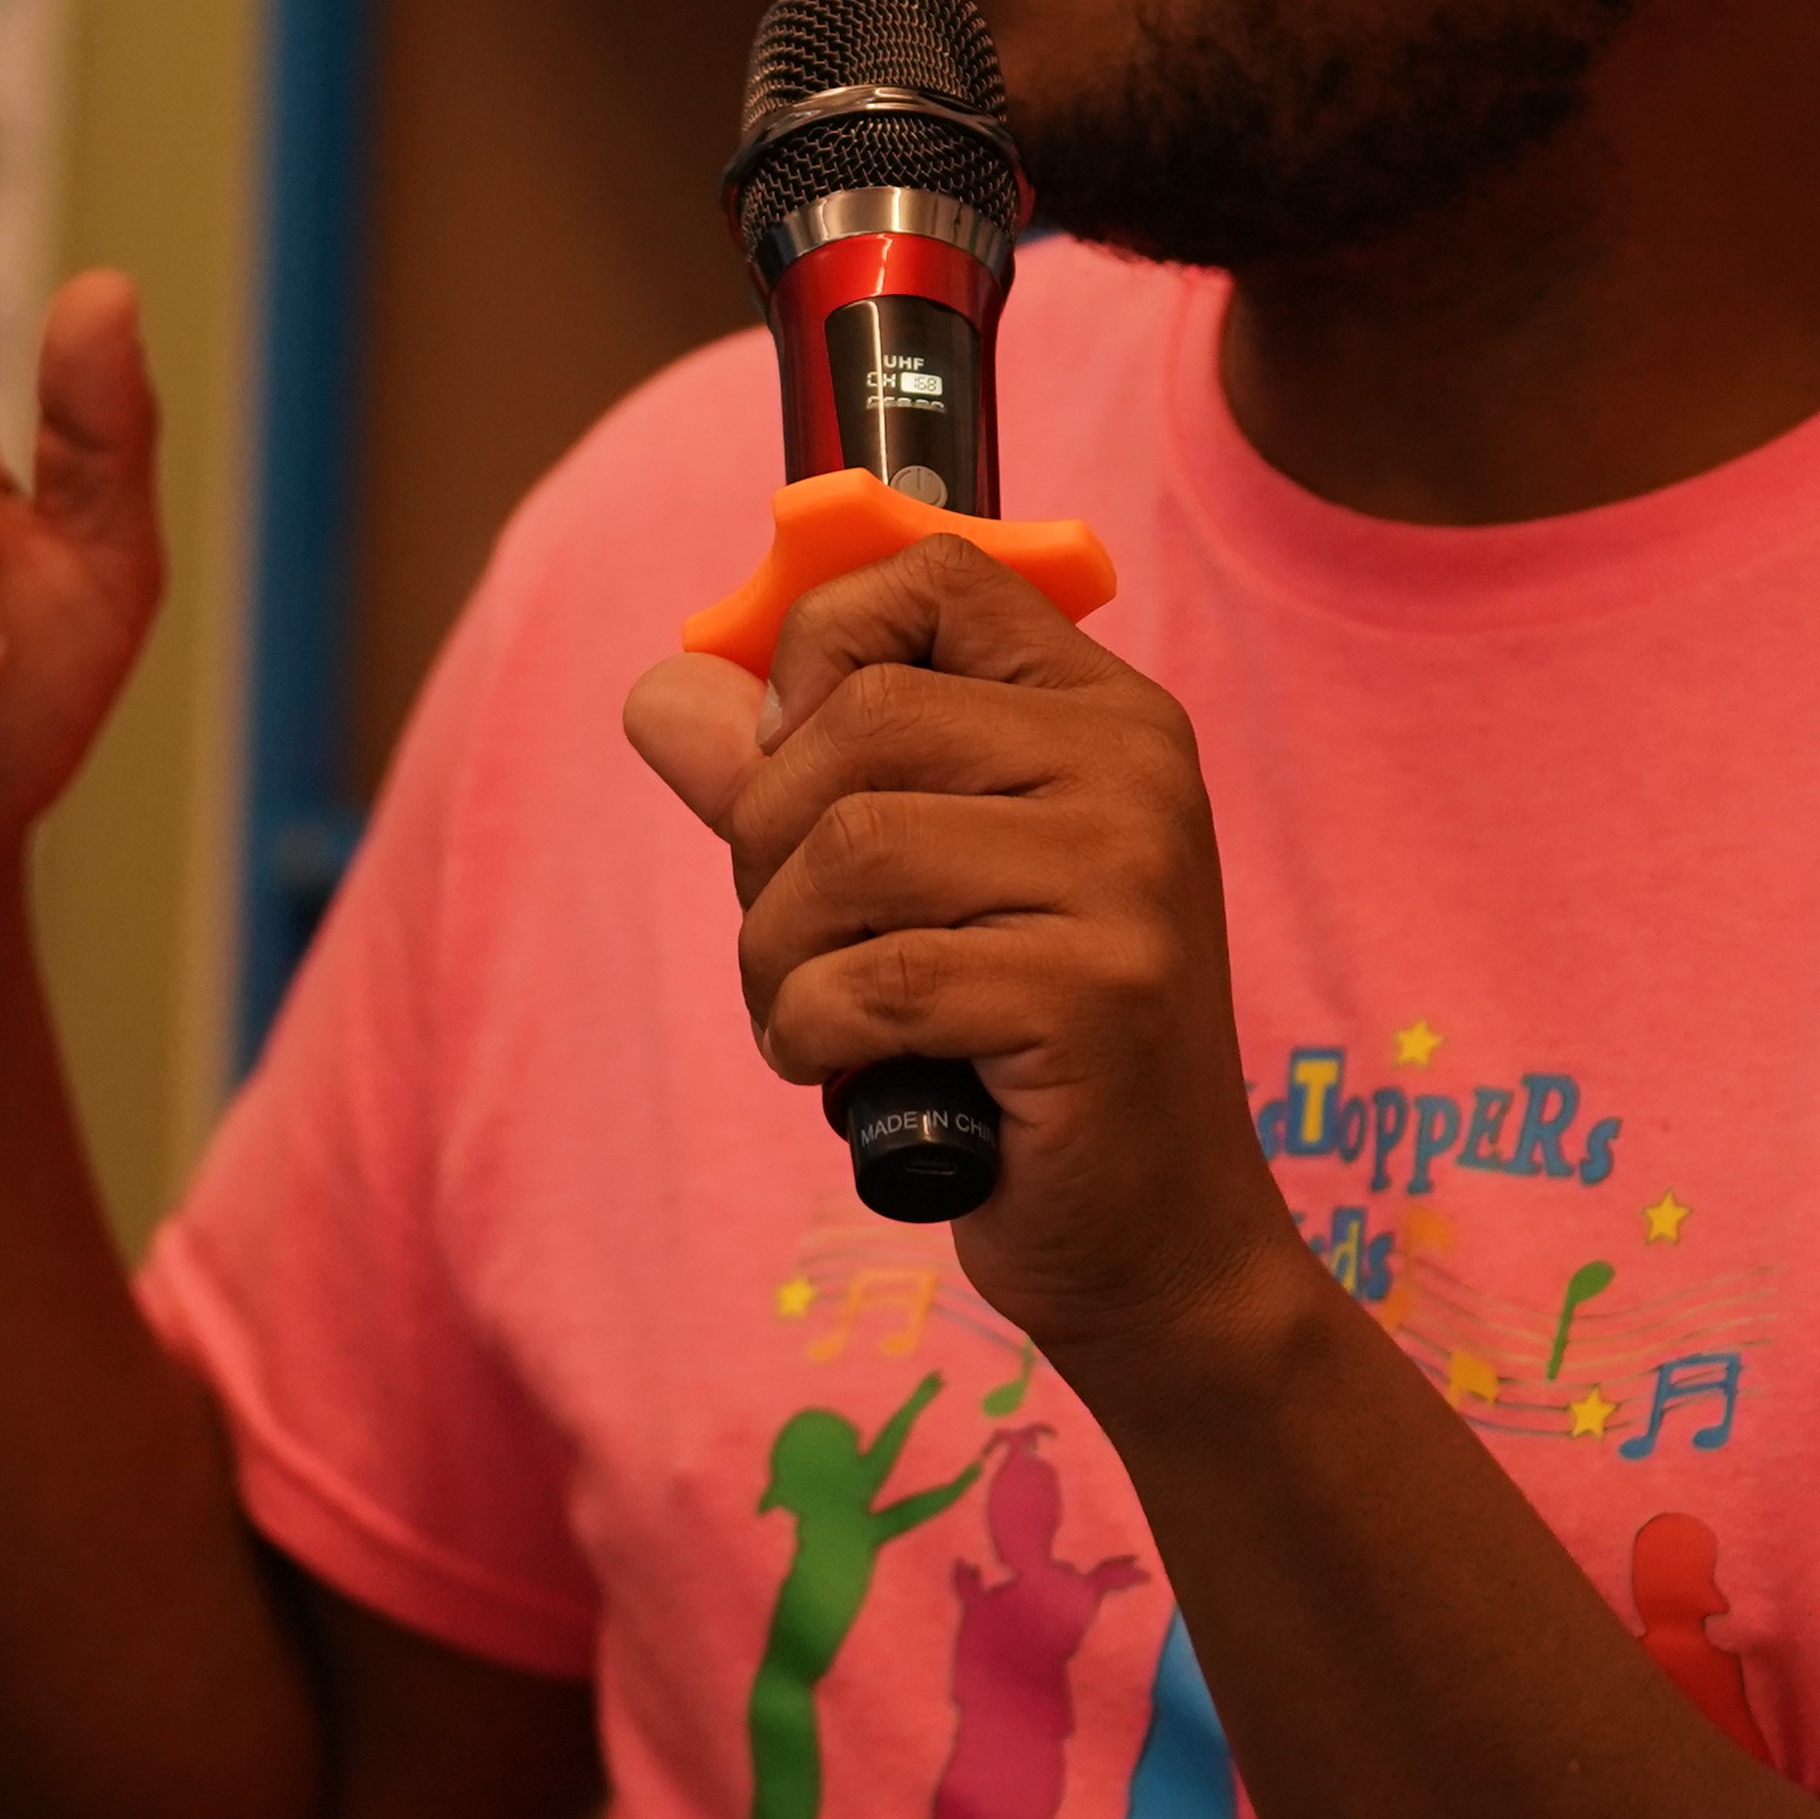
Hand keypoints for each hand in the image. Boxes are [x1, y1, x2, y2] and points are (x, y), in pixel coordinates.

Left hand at [623, 539, 1303, 1369]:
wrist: (1161, 1240)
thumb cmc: (1022, 1058)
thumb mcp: (913, 891)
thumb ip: (790, 779)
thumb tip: (659, 693)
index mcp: (1107, 714)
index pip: (934, 578)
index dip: (817, 649)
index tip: (792, 756)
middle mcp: (1135, 769)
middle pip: (858, 720)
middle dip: (767, 845)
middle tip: (800, 945)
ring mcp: (1126, 878)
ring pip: (847, 845)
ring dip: (777, 955)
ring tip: (821, 1018)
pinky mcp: (1091, 996)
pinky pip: (866, 978)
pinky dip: (813, 1037)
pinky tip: (854, 1074)